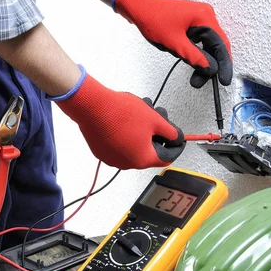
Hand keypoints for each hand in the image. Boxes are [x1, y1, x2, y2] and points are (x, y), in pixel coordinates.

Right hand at [53, 68, 184, 169]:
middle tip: (156, 120)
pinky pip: (119, 146)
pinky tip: (124, 121)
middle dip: (155, 136)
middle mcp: (126, 164)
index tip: (177, 139)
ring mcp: (112, 158)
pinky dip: (125, 136)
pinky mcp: (101, 151)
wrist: (93, 106)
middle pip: (149, 152)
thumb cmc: (120, 113)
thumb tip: (176, 137)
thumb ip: (170, 131)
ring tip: (139, 115)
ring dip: (140, 134)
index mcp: (142, 159)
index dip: (174, 146)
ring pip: (133, 148)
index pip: (167, 158)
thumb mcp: (155, 119)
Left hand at [113, 0, 232, 87]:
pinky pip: (200, 39)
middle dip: (211, 64)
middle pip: (215, 44)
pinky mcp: (192, 21)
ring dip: (203, 59)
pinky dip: (197, 51)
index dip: (224, 64)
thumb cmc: (154, 19)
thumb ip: (194, 56)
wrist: (141, 6)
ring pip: (207, 43)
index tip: (224, 79)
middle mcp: (205, 15)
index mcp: (204, 17)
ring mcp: (199, 17)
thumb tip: (209, 68)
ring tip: (195, 76)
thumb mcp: (175, 43)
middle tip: (202, 80)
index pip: (221, 44)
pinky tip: (192, 61)